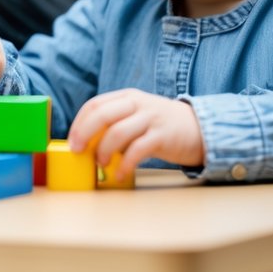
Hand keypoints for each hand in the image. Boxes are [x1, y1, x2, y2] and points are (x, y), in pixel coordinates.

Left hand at [67, 89, 204, 180]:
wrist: (200, 128)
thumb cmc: (160, 125)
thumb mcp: (137, 115)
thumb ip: (116, 122)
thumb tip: (87, 143)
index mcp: (127, 97)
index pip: (94, 104)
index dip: (79, 123)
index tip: (72, 141)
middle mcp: (137, 104)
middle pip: (102, 115)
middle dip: (84, 134)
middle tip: (78, 152)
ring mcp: (151, 119)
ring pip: (117, 132)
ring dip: (104, 151)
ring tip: (101, 164)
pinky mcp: (162, 136)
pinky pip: (137, 150)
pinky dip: (124, 164)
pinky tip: (120, 174)